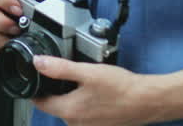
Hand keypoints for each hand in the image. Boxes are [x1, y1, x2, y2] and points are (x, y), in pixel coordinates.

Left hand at [31, 57, 149, 125]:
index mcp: (69, 111)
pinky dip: (85, 104)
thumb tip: (38, 63)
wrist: (147, 100)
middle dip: (56, 91)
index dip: (35, 90)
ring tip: (85, 83)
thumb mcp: (87, 71)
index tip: (35, 79)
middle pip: (55, 106)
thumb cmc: (121, 87)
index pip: (40, 103)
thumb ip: (60, 68)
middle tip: (65, 75)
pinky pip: (84, 115)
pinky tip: (96, 94)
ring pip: (70, 110)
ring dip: (72, 98)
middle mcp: (76, 124)